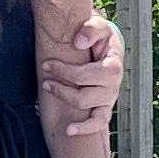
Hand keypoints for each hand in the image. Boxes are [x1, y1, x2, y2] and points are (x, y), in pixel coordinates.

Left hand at [43, 9, 124, 138]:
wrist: (105, 45)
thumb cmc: (100, 36)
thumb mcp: (98, 26)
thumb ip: (91, 29)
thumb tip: (78, 42)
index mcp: (113, 66)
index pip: (84, 75)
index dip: (62, 71)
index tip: (46, 64)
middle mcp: (114, 86)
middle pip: (84, 97)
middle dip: (61, 89)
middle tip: (45, 79)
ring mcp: (109, 99)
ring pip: (92, 114)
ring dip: (69, 105)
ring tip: (50, 93)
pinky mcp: (104, 107)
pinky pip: (99, 124)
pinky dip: (86, 129)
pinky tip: (69, 131)